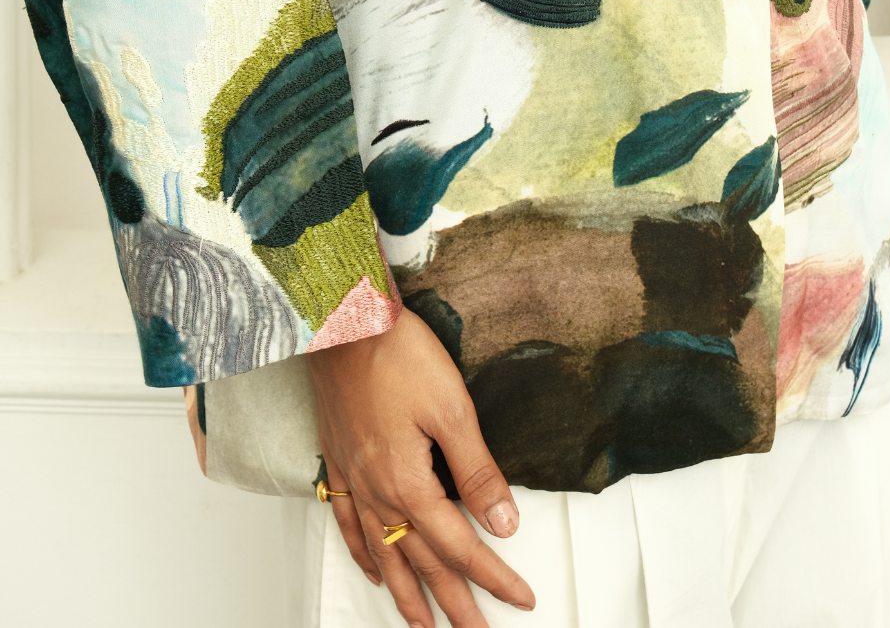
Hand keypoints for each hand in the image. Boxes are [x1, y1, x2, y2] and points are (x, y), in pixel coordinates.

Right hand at [306, 307, 534, 627]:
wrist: (342, 321)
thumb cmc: (395, 354)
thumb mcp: (452, 409)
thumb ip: (478, 470)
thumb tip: (504, 522)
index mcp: (409, 482)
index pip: (460, 545)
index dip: (492, 576)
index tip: (519, 598)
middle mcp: (378, 490)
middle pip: (422, 562)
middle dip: (454, 603)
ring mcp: (355, 478)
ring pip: (383, 553)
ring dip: (406, 593)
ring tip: (423, 625)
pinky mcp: (340, 460)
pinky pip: (349, 523)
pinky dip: (363, 554)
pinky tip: (372, 570)